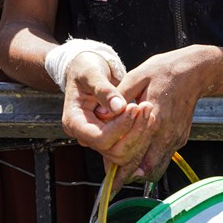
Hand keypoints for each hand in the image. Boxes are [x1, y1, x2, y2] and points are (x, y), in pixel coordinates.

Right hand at [60, 53, 154, 183]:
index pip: (99, 138)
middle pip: (114, 151)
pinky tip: (148, 116)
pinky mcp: (112, 137)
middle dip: (134, 132)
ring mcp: (99, 138)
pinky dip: (141, 134)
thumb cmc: (86, 69)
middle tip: (146, 108)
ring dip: (141, 134)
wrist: (89, 70)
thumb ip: (104, 90)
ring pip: (124, 153)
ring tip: (148, 110)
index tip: (134, 108)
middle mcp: (86, 135)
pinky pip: (129, 146)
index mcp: (74, 122)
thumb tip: (119, 107)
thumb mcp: (91, 74)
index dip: (120, 127)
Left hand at [110, 47, 215, 185]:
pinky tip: (142, 152)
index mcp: (153, 119)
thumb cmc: (164, 71)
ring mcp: (176, 137)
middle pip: (148, 169)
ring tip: (127, 171)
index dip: (121, 171)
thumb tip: (99, 115)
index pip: (135, 154)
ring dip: (142, 171)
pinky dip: (152, 160)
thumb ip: (117, 98)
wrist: (194, 71)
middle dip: (131, 177)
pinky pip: (166, 156)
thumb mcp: (136, 78)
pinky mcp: (181, 137)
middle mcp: (166, 134)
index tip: (111, 183)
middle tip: (116, 181)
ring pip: (159, 167)